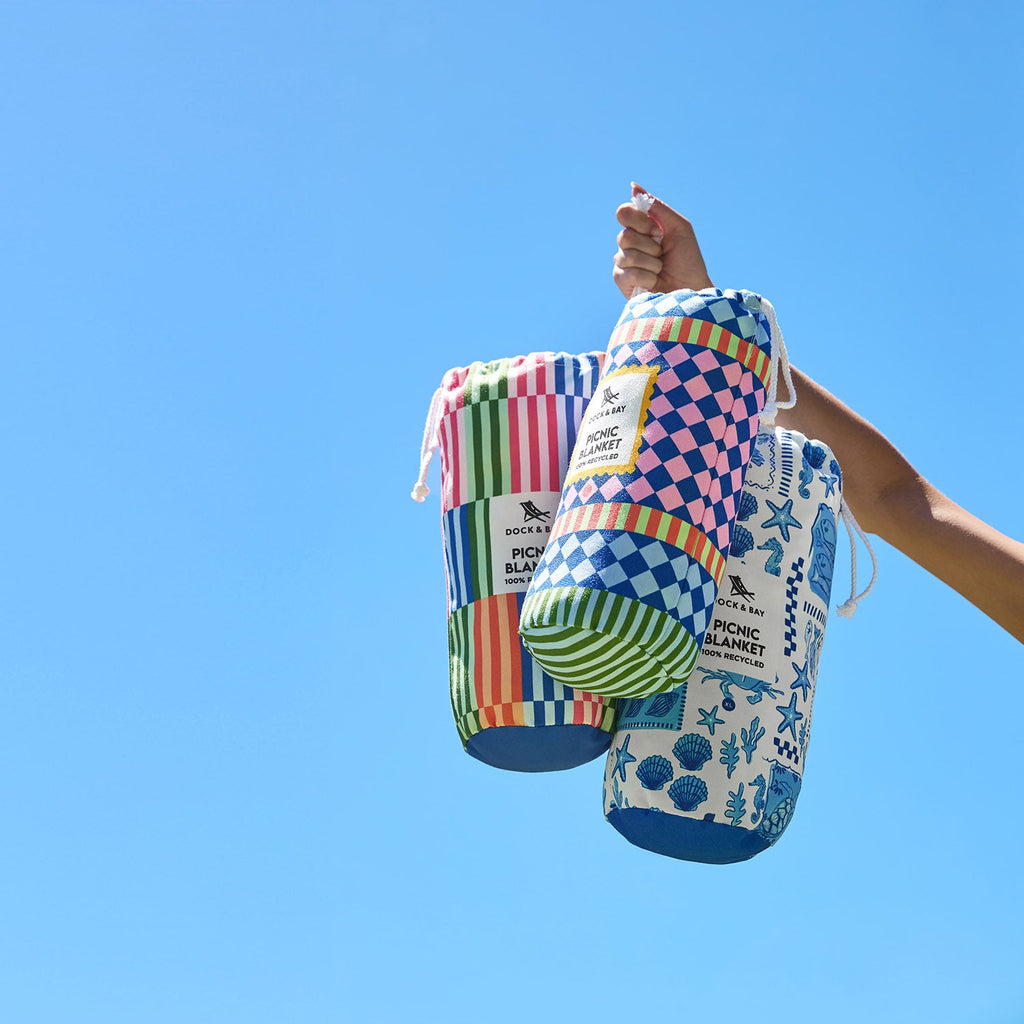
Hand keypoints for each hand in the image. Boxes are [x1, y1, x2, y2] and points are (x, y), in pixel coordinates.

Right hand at [613, 183, 714, 298]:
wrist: (691, 290)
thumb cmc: (688, 260)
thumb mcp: (678, 227)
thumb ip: (657, 207)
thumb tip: (633, 186)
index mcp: (641, 228)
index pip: (624, 212)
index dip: (639, 221)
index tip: (656, 230)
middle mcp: (629, 243)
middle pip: (624, 235)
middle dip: (650, 245)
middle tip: (662, 253)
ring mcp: (622, 262)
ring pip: (626, 255)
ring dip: (651, 263)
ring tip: (660, 270)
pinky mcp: (621, 281)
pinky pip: (628, 273)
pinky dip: (647, 277)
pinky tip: (654, 282)